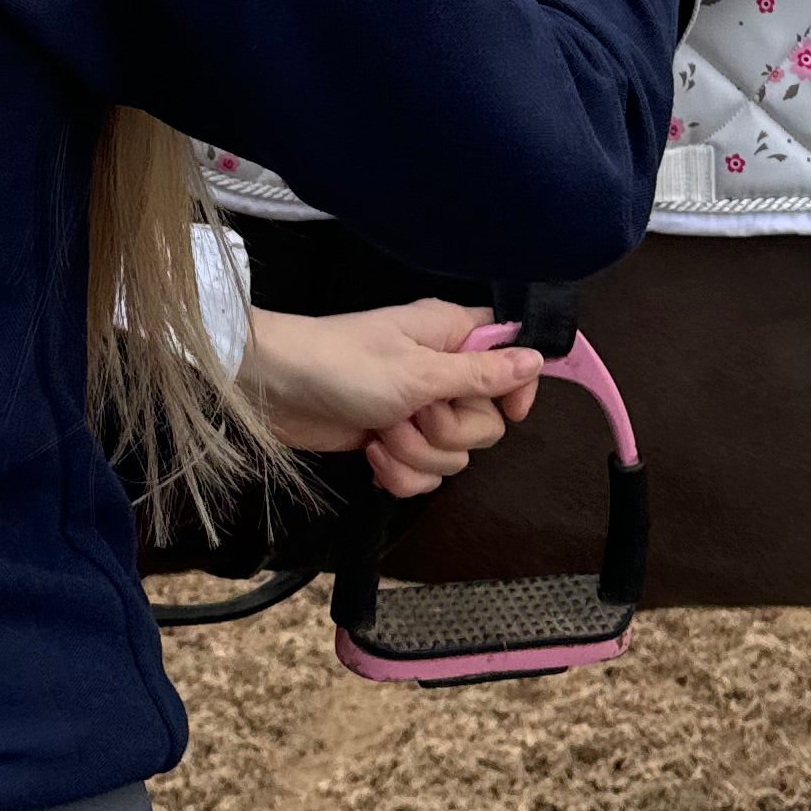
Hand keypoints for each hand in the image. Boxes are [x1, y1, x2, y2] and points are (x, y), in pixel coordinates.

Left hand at [240, 297, 544, 499]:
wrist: (272, 390)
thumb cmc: (343, 366)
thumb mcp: (419, 373)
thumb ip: (481, 373)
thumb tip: (538, 358)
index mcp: (451, 336)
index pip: (512, 357)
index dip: (515, 388)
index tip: (507, 411)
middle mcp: (439, 371)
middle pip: (484, 423)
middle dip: (450, 433)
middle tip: (413, 414)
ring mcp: (415, 409)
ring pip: (452, 456)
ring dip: (416, 454)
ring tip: (380, 433)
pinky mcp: (391, 440)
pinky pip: (422, 474)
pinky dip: (398, 474)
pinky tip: (372, 457)